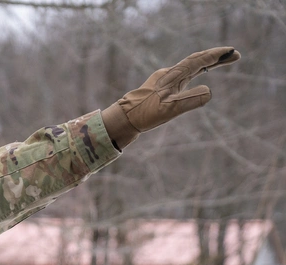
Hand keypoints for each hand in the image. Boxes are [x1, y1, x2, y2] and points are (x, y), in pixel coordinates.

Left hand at [102, 47, 240, 149]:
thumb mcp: (170, 110)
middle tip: (234, 55)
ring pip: (188, 68)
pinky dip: (193, 72)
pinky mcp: (158, 89)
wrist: (120, 121)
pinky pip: (181, 76)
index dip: (217, 56)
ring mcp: (162, 81)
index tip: (233, 52)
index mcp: (172, 76)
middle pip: (195, 61)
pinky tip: (194, 76)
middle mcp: (167, 75)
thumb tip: (210, 92)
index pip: (199, 61)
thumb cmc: (143, 115)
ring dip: (205, 64)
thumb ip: (190, 100)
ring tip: (220, 61)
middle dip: (215, 57)